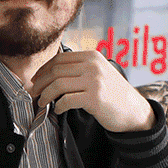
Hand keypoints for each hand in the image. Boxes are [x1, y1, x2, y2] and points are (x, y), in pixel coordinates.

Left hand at [29, 50, 155, 133]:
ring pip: (58, 85)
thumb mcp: (98, 73)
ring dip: (46, 95)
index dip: (43, 69)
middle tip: (34, 93)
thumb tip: (49, 72)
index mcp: (92, 56)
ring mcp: (94, 81)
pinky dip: (58, 106)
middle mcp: (93, 66)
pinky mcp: (95, 98)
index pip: (59, 59)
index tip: (35, 80)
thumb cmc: (111, 94)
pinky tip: (57, 110)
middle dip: (40, 83)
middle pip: (56, 71)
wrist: (133, 111)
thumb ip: (79, 68)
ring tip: (42, 103)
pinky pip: (67, 100)